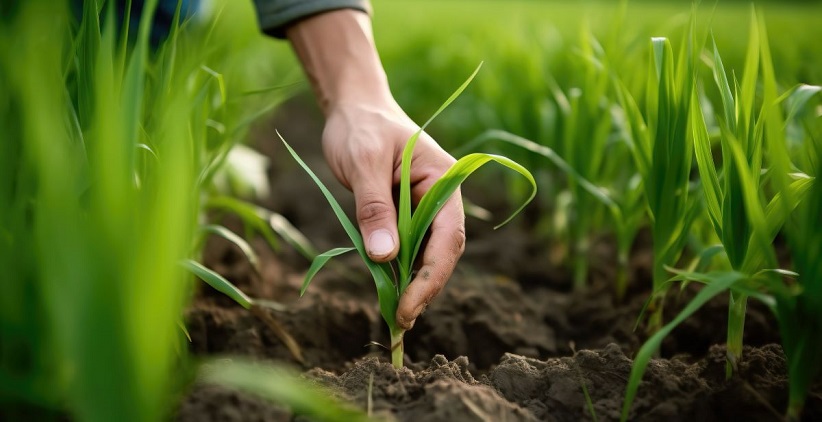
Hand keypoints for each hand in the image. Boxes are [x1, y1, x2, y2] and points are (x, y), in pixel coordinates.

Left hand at [286, 9, 464, 329]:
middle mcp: (440, 198)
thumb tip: (383, 258)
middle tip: (399, 321)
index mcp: (444, 180)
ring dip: (411, 284)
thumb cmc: (361, 127)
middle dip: (424, 288)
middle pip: (441, 252)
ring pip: (425, 255)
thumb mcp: (363, 163)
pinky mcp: (405, 215)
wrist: (352, 109)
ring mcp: (424, 208)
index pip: (448, 237)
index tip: (409, 305)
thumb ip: (374, 207)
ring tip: (394, 315)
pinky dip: (397, 271)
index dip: (431, 275)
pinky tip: (386, 291)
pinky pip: (406, 248)